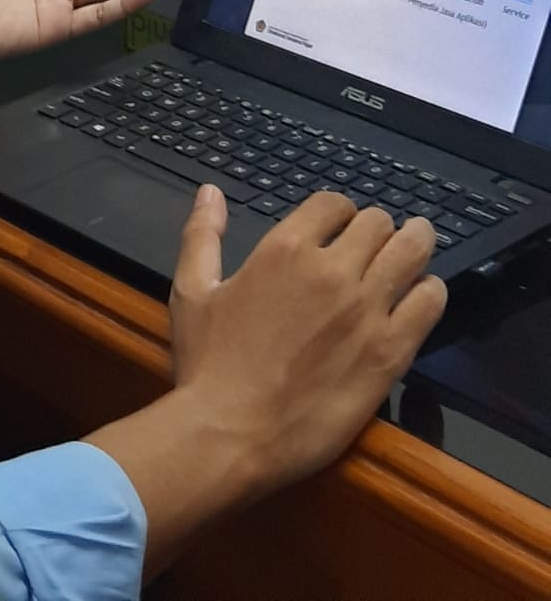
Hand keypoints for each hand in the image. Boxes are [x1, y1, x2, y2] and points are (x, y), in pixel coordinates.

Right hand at [83, 188, 446, 582]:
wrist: (231, 433)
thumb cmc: (207, 364)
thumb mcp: (193, 290)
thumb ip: (202, 234)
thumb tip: (210, 191)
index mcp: (285, 249)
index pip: (333, 204)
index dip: (340, 212)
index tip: (342, 227)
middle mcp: (332, 270)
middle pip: (378, 223)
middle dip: (379, 228)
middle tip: (379, 243)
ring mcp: (366, 310)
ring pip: (412, 252)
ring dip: (415, 246)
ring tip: (416, 250)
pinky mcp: (391, 352)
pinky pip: (430, 303)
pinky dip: (430, 292)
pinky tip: (423, 296)